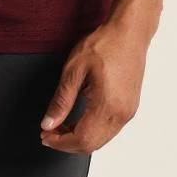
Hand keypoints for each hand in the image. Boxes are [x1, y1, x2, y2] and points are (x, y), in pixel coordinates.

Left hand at [39, 17, 148, 154]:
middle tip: (49, 130)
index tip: (45, 135)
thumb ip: (61, 99)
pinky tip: (79, 119)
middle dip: (67, 143)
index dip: (59, 142)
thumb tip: (48, 123)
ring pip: (101, 140)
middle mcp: (121, 113)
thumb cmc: (105, 44)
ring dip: (79, 137)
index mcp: (107, 105)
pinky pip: (109, 130)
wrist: (129, 32)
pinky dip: (92, 130)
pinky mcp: (130, 107)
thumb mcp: (75, 68)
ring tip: (61, 124)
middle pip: (91, 145)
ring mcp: (128, 111)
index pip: (81, 139)